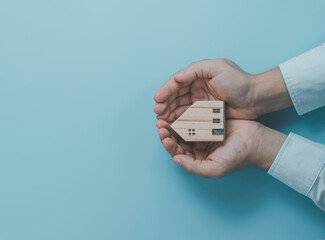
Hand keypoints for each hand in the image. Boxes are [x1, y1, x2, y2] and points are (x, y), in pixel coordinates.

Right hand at [154, 59, 291, 120]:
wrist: (255, 97)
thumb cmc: (239, 81)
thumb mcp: (217, 67)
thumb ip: (195, 70)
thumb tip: (177, 78)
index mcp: (198, 75)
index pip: (177, 83)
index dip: (166, 90)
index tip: (157, 99)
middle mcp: (197, 87)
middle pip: (176, 96)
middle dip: (165, 104)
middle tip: (158, 113)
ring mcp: (201, 101)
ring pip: (180, 107)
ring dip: (170, 113)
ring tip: (162, 120)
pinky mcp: (205, 113)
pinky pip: (189, 116)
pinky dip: (180, 120)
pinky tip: (173, 125)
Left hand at [157, 119, 285, 177]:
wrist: (256, 141)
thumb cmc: (237, 157)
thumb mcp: (214, 168)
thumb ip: (194, 167)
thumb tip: (175, 160)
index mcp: (197, 159)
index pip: (177, 153)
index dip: (169, 145)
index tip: (164, 136)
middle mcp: (197, 146)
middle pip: (177, 139)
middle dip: (168, 132)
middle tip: (160, 124)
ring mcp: (202, 133)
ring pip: (183, 128)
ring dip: (174, 123)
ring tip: (166, 117)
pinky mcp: (208, 122)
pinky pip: (193, 118)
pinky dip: (185, 115)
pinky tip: (179, 109)